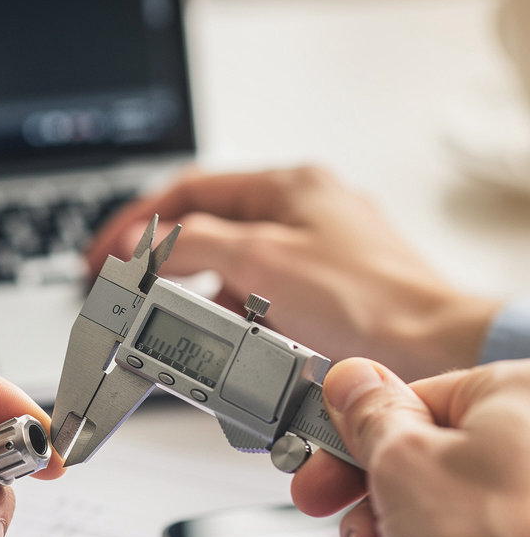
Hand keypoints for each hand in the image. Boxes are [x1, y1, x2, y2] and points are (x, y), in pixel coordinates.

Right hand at [88, 166, 499, 381]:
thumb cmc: (369, 301)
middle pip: (208, 227)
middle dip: (162, 258)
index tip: (106, 252)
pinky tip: (221, 336)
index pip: (190, 191)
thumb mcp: (262, 260)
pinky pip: (257, 298)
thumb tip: (146, 243)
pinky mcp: (319, 295)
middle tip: (126, 283)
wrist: (430, 350)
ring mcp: (311, 254)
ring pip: (231, 267)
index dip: (139, 221)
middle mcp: (301, 213)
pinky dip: (231, 315)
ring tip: (170, 316)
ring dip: (198, 292)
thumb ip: (195, 244)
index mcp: (288, 187)